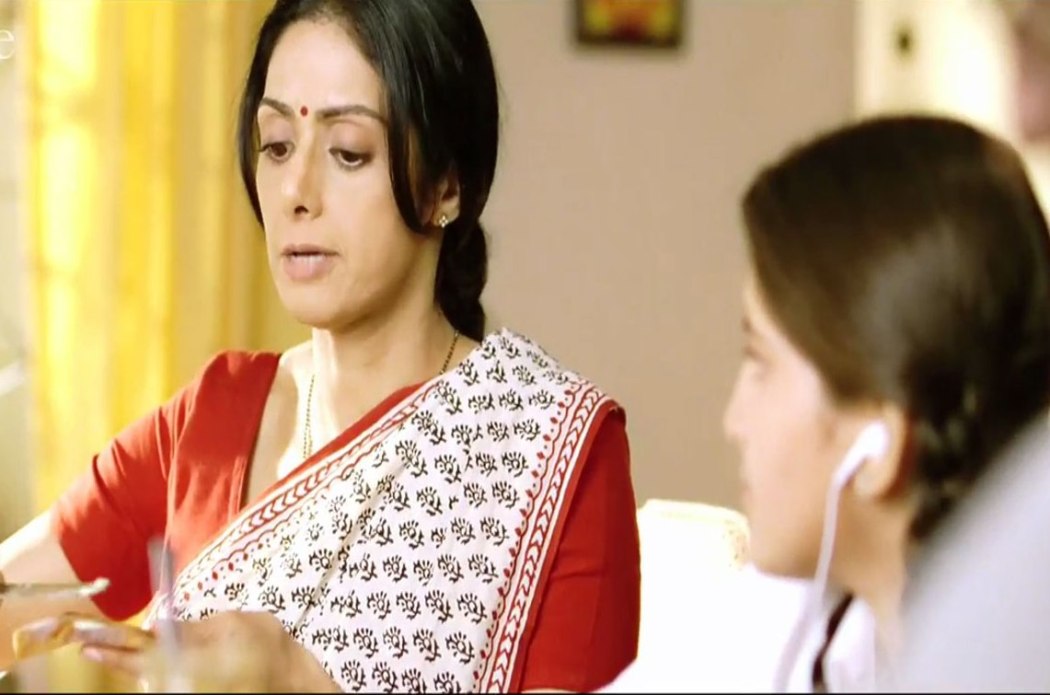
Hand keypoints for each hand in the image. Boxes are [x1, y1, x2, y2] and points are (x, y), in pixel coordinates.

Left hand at [81, 611, 339, 692]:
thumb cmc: (265, 646)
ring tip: (118, 650)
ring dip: (139, 664)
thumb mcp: (231, 623)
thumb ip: (191, 627)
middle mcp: (180, 680)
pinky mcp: (191, 693)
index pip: (138, 649)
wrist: (289, 680)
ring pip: (152, 678)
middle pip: (137, 668)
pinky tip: (166, 663)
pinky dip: (161, 673)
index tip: (86, 635)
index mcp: (185, 658)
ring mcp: (185, 691)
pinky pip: (169, 684)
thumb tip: (160, 624)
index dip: (111, 641)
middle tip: (86, 643)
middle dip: (115, 653)